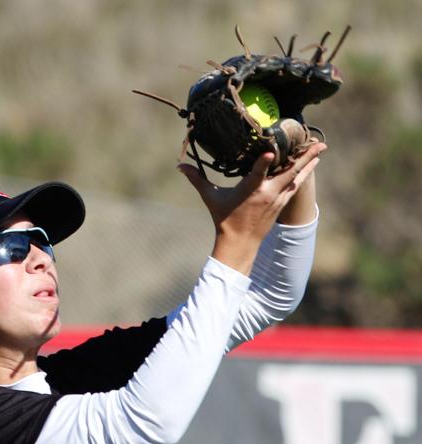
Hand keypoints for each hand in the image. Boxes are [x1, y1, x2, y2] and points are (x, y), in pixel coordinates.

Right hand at [178, 142, 324, 273]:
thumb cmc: (224, 219)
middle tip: (319, 141)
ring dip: (309, 163)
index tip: (271, 151)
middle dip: (305, 157)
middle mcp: (267, 194)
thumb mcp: (211, 198)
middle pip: (290, 172)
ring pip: (297, 178)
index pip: (257, 173)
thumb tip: (179, 166)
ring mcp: (277, 199)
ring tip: (321, 148)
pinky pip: (295, 186)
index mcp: (249, 190)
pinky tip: (311, 164)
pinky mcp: (281, 205)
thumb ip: (197, 179)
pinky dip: (303, 174)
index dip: (264, 162)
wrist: (239, 244)